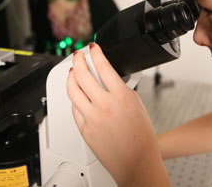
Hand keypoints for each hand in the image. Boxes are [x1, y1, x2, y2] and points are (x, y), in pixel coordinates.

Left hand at [67, 43, 170, 186]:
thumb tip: (111, 80)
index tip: (93, 48)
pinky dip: (75, 99)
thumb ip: (122, 90)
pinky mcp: (84, 129)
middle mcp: (104, 105)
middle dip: (78, 60)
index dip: (96, 53)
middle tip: (78, 55)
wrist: (136, 162)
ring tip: (72, 71)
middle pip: (82, 74)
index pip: (103, 66)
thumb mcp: (138, 106)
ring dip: (70, 77)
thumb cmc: (141, 138)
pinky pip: (74, 109)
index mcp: (121, 96)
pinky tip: (77, 95)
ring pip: (72, 90)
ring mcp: (91, 118)